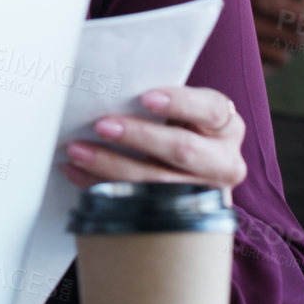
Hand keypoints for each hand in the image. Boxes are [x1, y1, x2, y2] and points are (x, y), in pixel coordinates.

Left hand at [62, 86, 247, 201]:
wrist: (195, 170)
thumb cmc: (179, 128)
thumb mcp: (182, 112)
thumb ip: (159, 102)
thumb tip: (110, 88)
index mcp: (226, 126)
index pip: (209, 109)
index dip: (179, 103)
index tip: (145, 98)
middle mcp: (224, 162)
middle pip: (182, 149)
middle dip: (139, 136)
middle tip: (102, 125)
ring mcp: (205, 193)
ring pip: (158, 182)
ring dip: (111, 165)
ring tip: (79, 151)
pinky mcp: (181, 215)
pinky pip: (138, 203)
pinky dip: (101, 185)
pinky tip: (77, 172)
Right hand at [237, 0, 303, 70]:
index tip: (297, 0)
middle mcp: (246, 22)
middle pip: (297, 41)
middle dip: (296, 27)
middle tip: (283, 13)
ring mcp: (235, 43)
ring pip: (281, 58)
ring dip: (282, 44)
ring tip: (271, 25)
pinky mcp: (228, 57)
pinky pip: (263, 70)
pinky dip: (266, 59)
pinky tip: (260, 41)